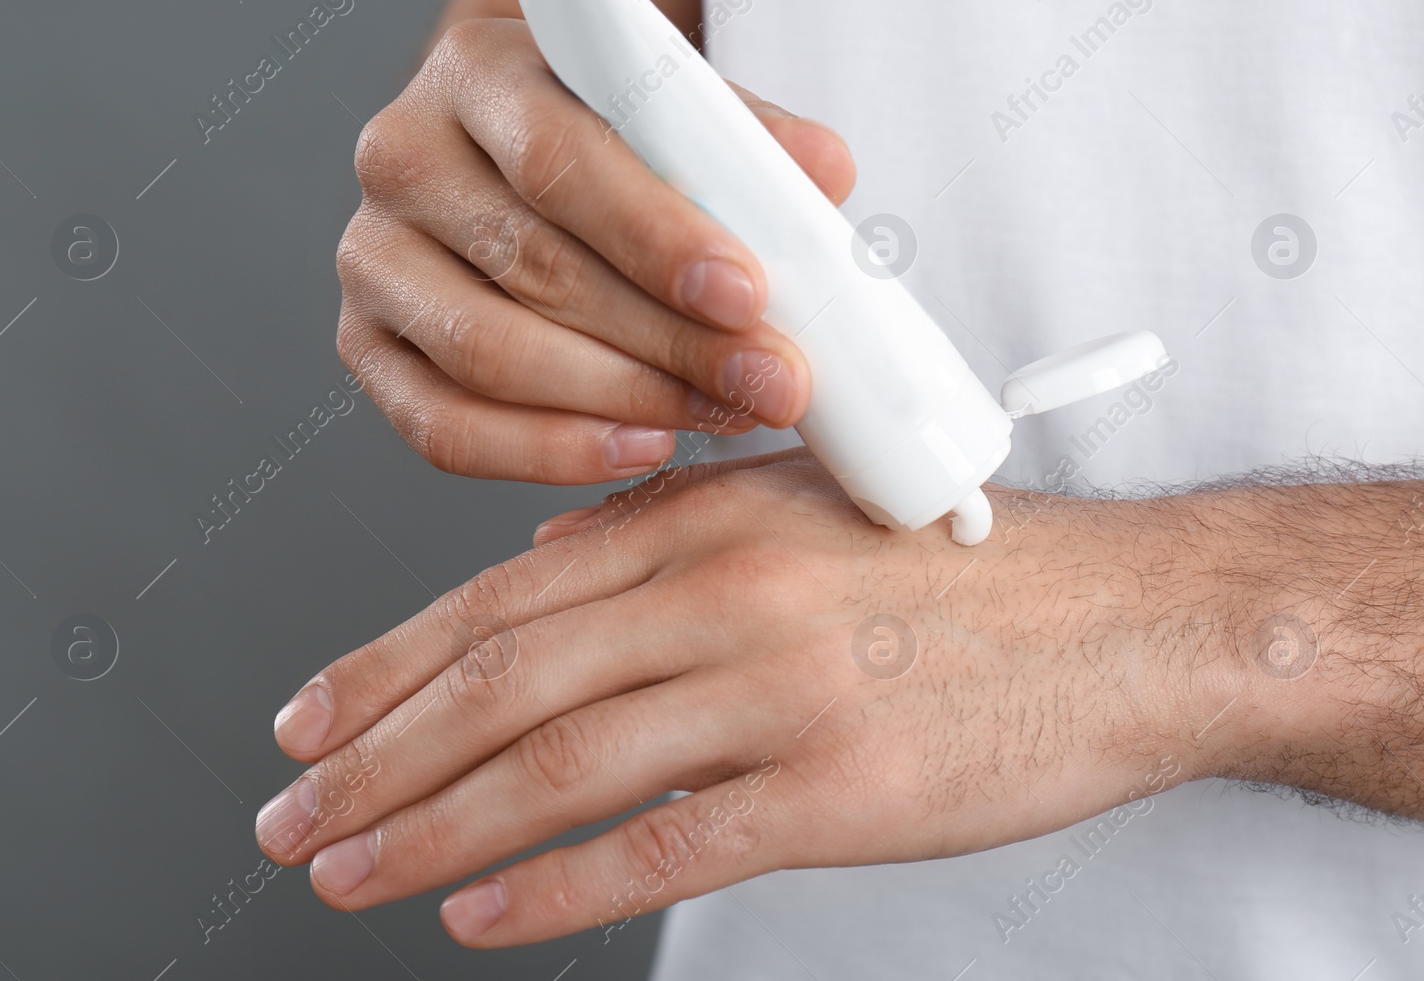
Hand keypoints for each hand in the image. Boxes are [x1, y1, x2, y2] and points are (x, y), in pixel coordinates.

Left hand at [256, 449, 1228, 945]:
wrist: (1135, 621)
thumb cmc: (970, 568)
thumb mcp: (807, 508)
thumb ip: (667, 536)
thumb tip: (545, 570)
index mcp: (707, 521)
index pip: (500, 600)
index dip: (384, 666)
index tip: (307, 722)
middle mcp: (724, 594)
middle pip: (501, 682)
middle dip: (372, 755)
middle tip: (288, 814)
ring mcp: (778, 691)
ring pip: (557, 764)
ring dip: (431, 827)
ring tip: (348, 871)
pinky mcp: (839, 790)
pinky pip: (664, 843)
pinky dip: (557, 886)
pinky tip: (481, 914)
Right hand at [333, 19, 856, 483]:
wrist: (509, 161)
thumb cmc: (606, 142)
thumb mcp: (673, 111)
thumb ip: (743, 139)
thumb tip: (824, 173)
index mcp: (478, 72)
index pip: (560, 160)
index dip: (657, 238)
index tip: (748, 297)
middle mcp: (401, 157)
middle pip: (533, 268)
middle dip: (669, 340)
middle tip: (771, 383)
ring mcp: (371, 257)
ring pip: (487, 355)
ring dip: (621, 400)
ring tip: (722, 416)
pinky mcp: (365, 346)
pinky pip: (443, 429)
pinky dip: (545, 454)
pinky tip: (639, 449)